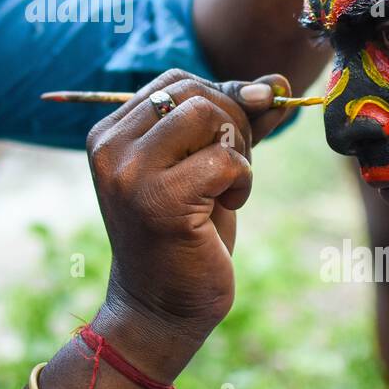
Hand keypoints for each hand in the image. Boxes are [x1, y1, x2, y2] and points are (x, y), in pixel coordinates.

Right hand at [84, 69, 288, 378]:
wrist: (161, 308)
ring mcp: (130, 173)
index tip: (231, 141)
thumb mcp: (209, 165)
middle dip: (233, 122)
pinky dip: (243, 180)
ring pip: (208, 114)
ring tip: (227, 186)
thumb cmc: (186, 235)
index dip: (220, 98)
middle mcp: (111, 146)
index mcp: (110, 132)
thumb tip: (278, 81)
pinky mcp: (160, 200)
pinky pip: (225, 159)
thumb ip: (238, 122)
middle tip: (230, 170)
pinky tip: (227, 206)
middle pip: (195, 91)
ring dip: (237, 149)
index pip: (177, 80)